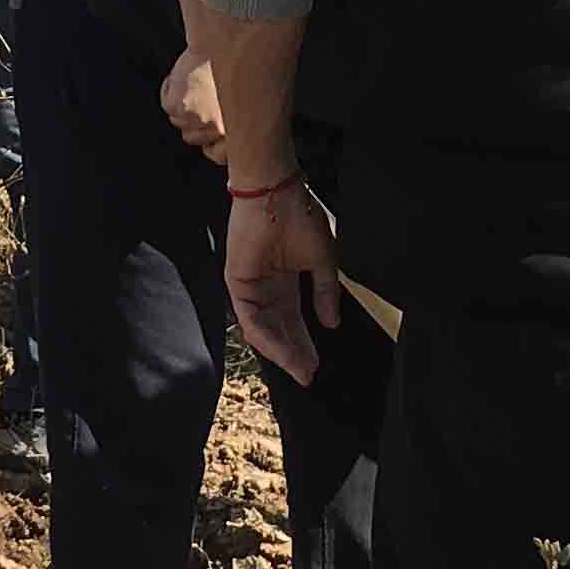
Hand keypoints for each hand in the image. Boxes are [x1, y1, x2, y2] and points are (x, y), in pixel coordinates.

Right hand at [158, 46, 225, 161]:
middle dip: (193, 119)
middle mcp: (214, 128)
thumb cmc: (234, 64)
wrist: (221, 41)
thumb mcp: (239, 96)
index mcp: (233, 128)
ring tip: (196, 81)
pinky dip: (170, 88)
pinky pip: (166, 102)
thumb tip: (216, 137)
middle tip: (202, 94)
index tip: (211, 133)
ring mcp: (195, 118)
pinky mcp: (178, 106)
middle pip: (192, 137)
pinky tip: (184, 75)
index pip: (217, 155)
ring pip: (177, 120)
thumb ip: (229, 119)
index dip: (210, 145)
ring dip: (182, 102)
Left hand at [221, 179, 338, 381]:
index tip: (317, 364)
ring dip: (283, 351)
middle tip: (308, 374)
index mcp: (285, 280)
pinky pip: (251, 319)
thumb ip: (326, 293)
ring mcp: (250, 287)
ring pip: (264, 330)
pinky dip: (267, 337)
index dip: (305, 342)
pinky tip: (283, 352)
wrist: (277, 195)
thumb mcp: (322, 261)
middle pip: (280, 329)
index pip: (294, 320)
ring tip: (300, 368)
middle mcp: (267, 287)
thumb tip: (331, 323)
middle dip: (295, 353)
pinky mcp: (238, 283)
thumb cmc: (300, 217)